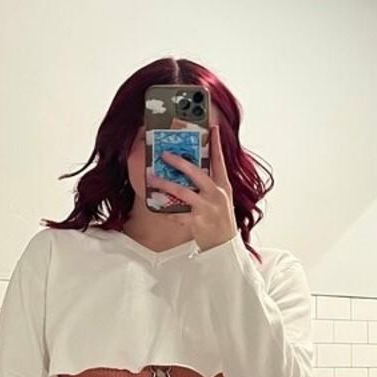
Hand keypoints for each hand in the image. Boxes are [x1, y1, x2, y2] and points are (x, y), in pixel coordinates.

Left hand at [152, 122, 238, 253]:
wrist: (224, 247)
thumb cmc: (220, 220)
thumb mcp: (221, 199)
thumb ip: (210, 184)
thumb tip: (192, 169)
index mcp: (223, 186)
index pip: (220, 161)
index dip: (216, 144)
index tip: (211, 129)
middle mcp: (216, 195)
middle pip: (196, 173)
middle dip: (179, 162)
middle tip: (165, 154)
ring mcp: (207, 208)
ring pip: (182, 192)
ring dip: (165, 183)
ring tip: (151, 178)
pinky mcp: (197, 222)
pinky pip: (177, 213)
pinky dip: (166, 208)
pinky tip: (157, 204)